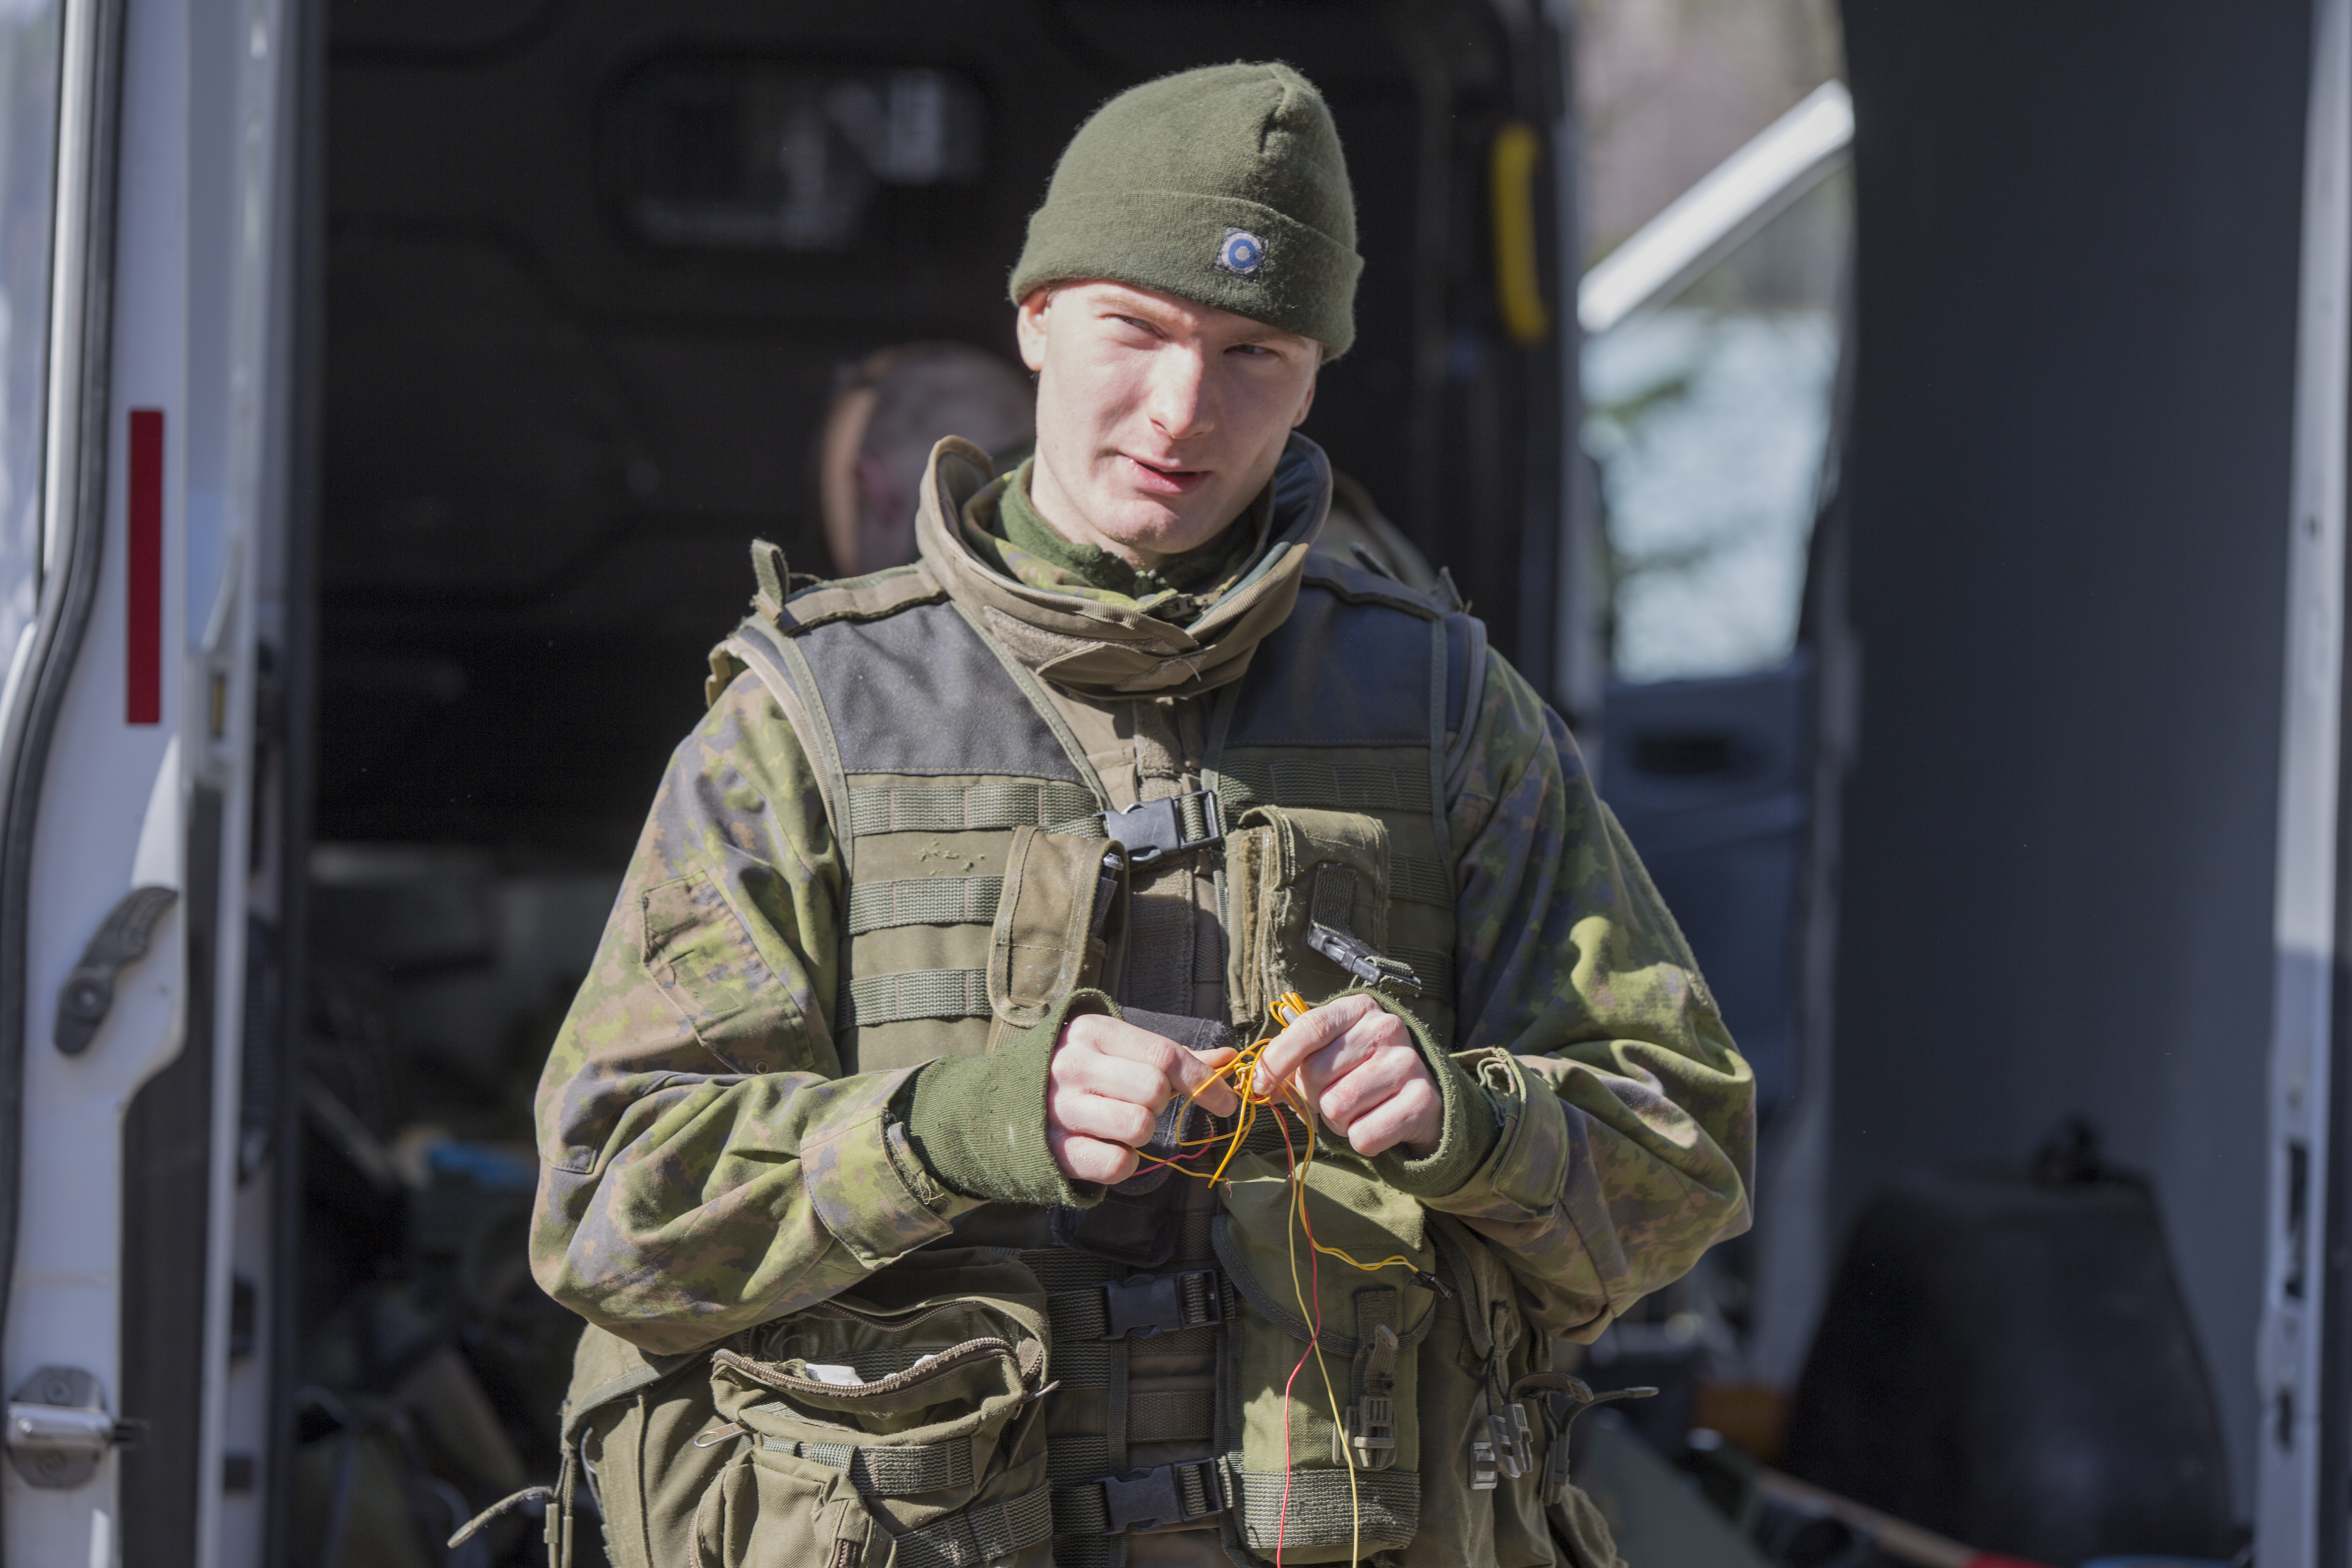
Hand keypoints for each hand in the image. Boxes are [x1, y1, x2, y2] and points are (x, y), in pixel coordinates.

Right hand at [1048, 1014, 1240, 1184]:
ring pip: (1139, 1127)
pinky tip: (1108, 1147)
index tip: (1227, 1101)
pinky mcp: (1055, 1150)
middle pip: (1154, 1091)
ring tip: (1120, 1123)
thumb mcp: (1118, 1051)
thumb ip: (1175, 1057)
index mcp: (1092, 1032)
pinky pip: (1119, 1164)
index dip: (1204, 1081)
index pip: (1165, 1055)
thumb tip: (1231, 1058)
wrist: (1003, 1104)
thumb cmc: (1081, 1074)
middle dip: (1161, 1104)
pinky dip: (1125, 1162)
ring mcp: (1060, 1109)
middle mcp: (1073, 1066)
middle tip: (1142, 1105)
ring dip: (1142, 1132)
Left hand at [1251, 992, 1440, 1158]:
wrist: (1419, 1099)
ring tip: (1358, 1109)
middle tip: (1334, 1096)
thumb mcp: (1327, 1055)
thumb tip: (1257, 1083)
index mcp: (1359, 1009)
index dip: (1277, 1059)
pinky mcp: (1422, 1101)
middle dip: (1314, 1097)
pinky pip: (1364, 1136)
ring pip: (1337, 1108)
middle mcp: (1387, 1028)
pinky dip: (1362, 1140)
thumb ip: (1291, 1064)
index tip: (1259, 1084)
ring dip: (1338, 1121)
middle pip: (1316, 1073)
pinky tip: (1377, 1123)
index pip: (1309, 1028)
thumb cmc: (1361, 1073)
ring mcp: (1408, 1063)